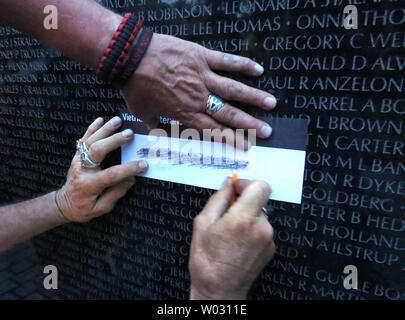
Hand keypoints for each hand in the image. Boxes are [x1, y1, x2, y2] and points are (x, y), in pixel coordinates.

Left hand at [56, 117, 147, 222]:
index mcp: (89, 185)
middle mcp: (82, 170)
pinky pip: (84, 140)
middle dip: (114, 141)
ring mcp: (78, 161)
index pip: (111, 175)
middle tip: (129, 134)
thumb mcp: (101, 208)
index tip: (143, 164)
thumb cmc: (83, 209)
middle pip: (97, 151)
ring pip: (90, 141)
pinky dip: (92, 129)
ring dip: (104, 130)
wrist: (63, 204)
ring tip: (118, 120)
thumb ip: (115, 193)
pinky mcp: (77, 156)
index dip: (128, 169)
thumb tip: (131, 179)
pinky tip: (100, 120)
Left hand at [120, 34, 275, 138]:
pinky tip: (258, 70)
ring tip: (271, 104)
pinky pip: (226, 61)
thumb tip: (159, 133)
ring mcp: (202, 76)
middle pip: (228, 114)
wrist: (129, 57)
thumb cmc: (135, 86)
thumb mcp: (143, 113)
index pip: (214, 130)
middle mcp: (198, 98)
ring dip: (253, 98)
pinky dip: (242, 65)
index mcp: (185, 113)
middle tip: (266, 132)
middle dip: (249, 125)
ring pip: (233, 90)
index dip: (231, 140)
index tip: (246, 147)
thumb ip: (156, 125)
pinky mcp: (201, 57)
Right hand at [189, 179, 275, 299]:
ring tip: (230, 234)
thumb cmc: (207, 260)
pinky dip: (251, 231)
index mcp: (243, 219)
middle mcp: (261, 228)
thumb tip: (228, 184)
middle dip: (243, 203)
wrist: (218, 290)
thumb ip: (218, 199)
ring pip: (259, 215)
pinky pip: (262, 230)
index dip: (247, 184)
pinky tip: (237, 243)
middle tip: (225, 216)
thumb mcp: (203, 223)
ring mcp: (268, 240)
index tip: (236, 189)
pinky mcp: (271, 249)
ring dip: (247, 218)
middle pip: (258, 201)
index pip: (261, 186)